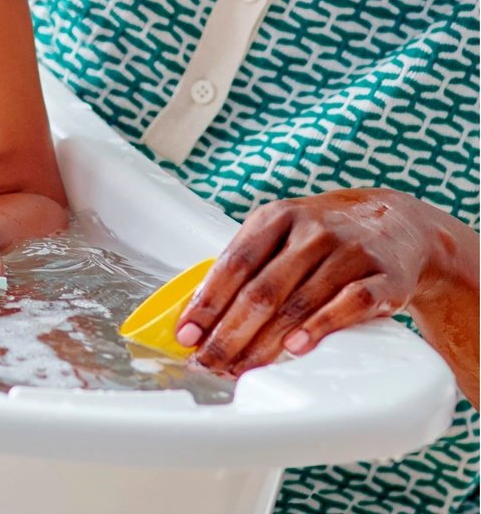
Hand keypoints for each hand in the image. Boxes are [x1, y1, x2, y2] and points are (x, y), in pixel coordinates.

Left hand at [176, 189, 431, 375]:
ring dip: (265, 341)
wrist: (398, 224)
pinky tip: (297, 349)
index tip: (187, 334)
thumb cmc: (323, 237)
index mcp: (277, 217)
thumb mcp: (282, 232)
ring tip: (241, 367)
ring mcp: (349, 252)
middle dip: (229, 331)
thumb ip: (247, 264)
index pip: (234, 262)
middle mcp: (312, 231)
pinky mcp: (384, 278)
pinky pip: (349, 304)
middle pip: (262, 289)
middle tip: (208, 362)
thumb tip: (201, 311)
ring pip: (299, 302)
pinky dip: (320, 328)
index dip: (208, 301)